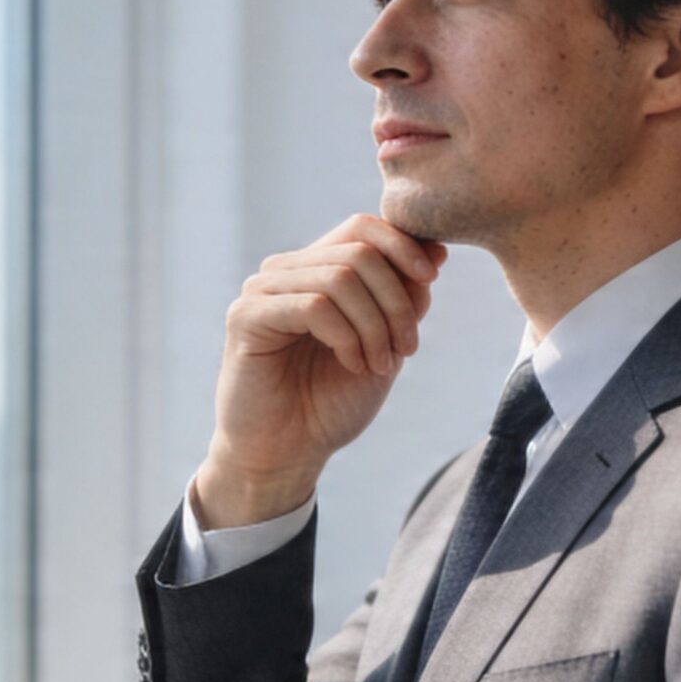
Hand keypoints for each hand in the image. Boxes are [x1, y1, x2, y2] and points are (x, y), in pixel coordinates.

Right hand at [195, 214, 448, 527]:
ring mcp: (262, 291)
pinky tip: (353, 365)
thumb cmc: (330, 403)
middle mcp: (286, 271)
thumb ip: (403, 301)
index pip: (362, 227)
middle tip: (407, 349)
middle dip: (397, 300)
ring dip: (375, 325)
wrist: (286, 454)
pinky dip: (347, 338)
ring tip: (380, 364)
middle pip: (359, 251)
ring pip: (340, 277)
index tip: (432, 280)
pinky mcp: (245, 317)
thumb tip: (434, 254)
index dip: (404, 246)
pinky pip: (314, 307)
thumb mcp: (384, 345)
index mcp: (317, 270)